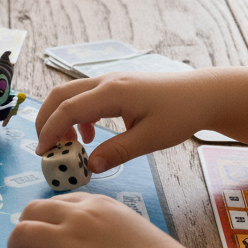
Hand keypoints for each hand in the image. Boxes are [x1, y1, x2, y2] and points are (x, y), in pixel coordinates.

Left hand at [6, 193, 194, 247]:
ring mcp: (71, 243)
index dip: (47, 220)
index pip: (57, 202)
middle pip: (31, 211)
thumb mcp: (131, 229)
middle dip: (24, 229)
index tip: (49, 238)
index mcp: (99, 205)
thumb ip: (103, 230)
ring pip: (21, 234)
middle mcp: (81, 217)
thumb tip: (86, 246)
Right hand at [34, 72, 207, 173]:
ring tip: (70, 145)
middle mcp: (106, 82)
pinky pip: (84, 98)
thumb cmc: (181, 114)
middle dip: (46, 121)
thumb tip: (90, 166)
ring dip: (61, 119)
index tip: (43, 153)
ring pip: (70, 95)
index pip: (68, 110)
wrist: (204, 94)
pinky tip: (89, 135)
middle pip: (60, 96)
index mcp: (112, 92)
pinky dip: (77, 117)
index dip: (50, 131)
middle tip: (46, 148)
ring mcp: (110, 81)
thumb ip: (118, 152)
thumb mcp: (151, 139)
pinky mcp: (115, 87)